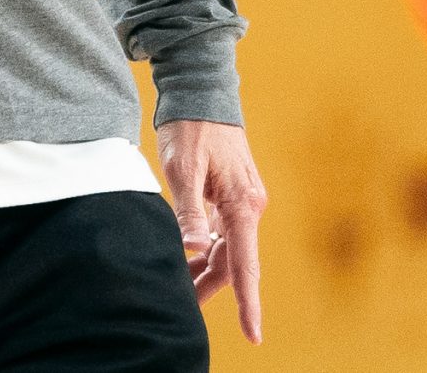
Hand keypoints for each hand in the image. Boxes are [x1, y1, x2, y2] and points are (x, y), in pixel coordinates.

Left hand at [158, 118, 267, 344]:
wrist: (202, 92)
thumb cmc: (192, 127)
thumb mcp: (183, 168)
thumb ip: (189, 211)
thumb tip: (195, 247)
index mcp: (242, 204)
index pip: (245, 264)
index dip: (248, 302)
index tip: (254, 334)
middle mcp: (249, 206)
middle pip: (231, 262)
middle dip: (207, 287)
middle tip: (178, 304)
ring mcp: (242, 202)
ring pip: (225, 249)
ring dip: (202, 268)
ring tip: (172, 282)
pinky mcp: (231, 196)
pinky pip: (221, 233)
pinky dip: (203, 248)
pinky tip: (182, 256)